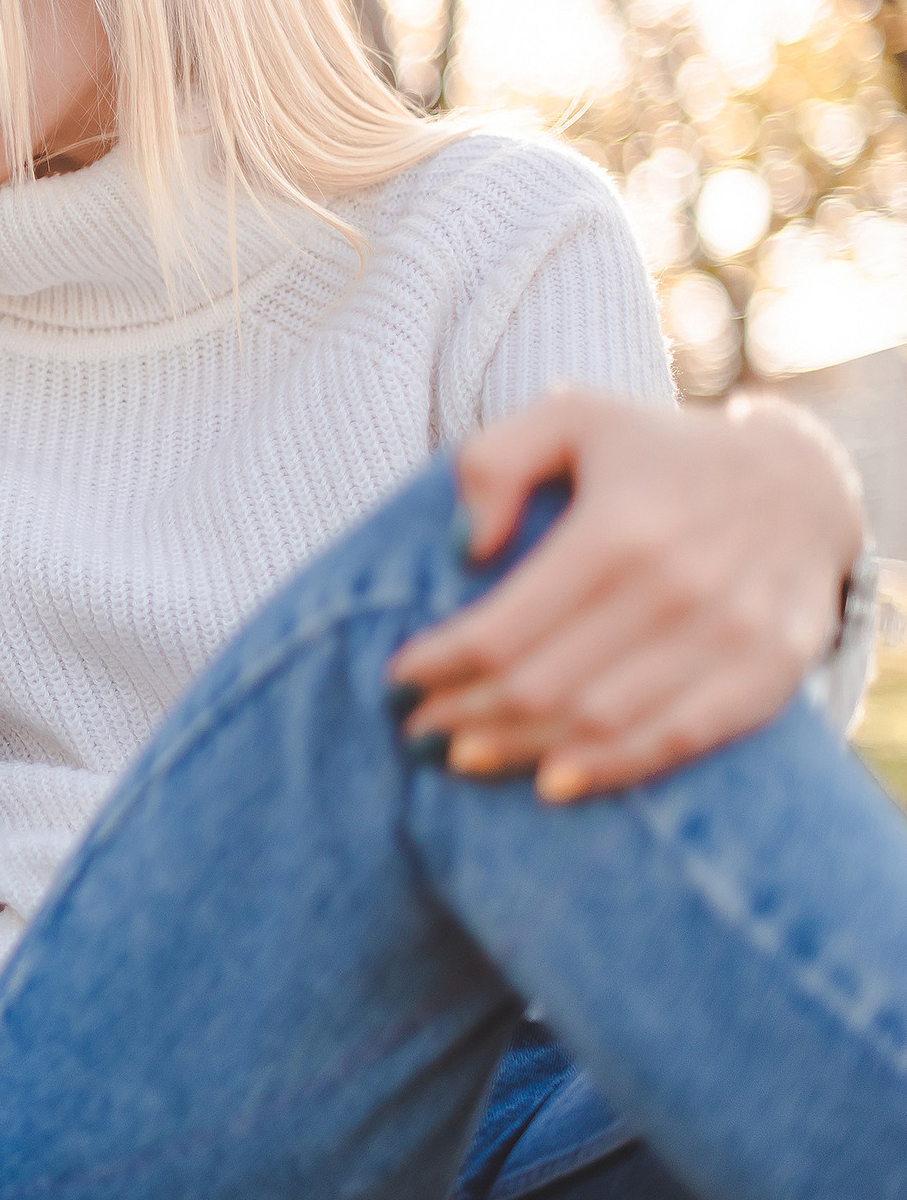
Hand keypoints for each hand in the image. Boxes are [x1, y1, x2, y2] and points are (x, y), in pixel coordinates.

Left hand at [389, 390, 862, 800]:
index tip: (397, 677)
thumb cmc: (658, 450)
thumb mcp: (569, 417)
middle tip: (417, 728)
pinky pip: (680, 739)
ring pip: (601, 723)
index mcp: (619, 528)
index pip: (503, 629)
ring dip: (519, 749)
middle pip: (544, 686)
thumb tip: (463, 548)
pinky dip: (612, 770)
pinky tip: (549, 782)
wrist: (801, 480)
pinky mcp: (771, 671)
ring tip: (461, 755)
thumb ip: (494, 462)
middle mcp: (679, 586)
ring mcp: (733, 634)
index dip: (440, 664)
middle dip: (465, 714)